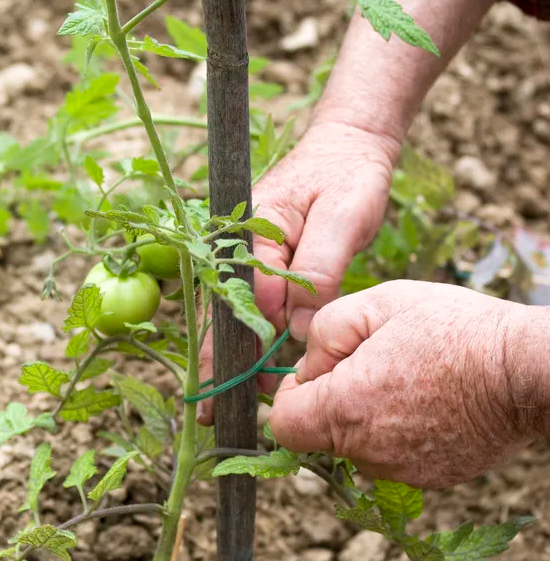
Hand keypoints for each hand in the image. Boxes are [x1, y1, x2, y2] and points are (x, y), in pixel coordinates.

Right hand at [196, 120, 396, 424]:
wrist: (350, 145)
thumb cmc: (349, 175)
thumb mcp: (343, 217)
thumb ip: (319, 267)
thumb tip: (296, 326)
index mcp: (251, 229)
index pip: (247, 296)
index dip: (252, 341)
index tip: (250, 386)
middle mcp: (239, 245)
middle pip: (223, 311)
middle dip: (219, 362)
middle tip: (209, 414)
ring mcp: (248, 255)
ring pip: (232, 313)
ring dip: (229, 356)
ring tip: (221, 405)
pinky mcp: (262, 263)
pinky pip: (248, 306)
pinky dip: (247, 338)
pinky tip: (245, 370)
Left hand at [269, 281, 540, 488]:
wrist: (526, 370)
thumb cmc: (453, 330)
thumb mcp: (376, 303)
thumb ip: (323, 332)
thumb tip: (306, 364)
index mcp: (344, 411)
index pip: (283, 425)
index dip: (291, 395)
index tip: (320, 370)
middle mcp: (367, 453)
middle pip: (322, 435)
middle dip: (334, 399)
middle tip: (376, 362)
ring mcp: (401, 472)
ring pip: (358, 446)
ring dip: (368, 417)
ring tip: (410, 377)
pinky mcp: (432, 480)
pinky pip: (394, 456)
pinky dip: (401, 432)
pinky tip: (431, 400)